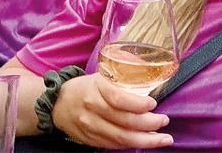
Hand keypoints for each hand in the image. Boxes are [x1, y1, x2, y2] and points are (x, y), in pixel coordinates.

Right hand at [52, 73, 172, 148]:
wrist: (57, 105)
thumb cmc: (84, 88)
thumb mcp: (101, 76)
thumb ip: (122, 79)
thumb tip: (151, 80)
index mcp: (96, 87)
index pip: (118, 98)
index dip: (138, 104)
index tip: (153, 103)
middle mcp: (92, 108)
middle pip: (124, 121)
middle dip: (149, 124)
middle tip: (164, 121)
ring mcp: (90, 126)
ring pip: (121, 137)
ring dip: (146, 140)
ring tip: (164, 138)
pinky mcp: (91, 140)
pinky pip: (114, 145)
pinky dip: (132, 144)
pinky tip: (146, 142)